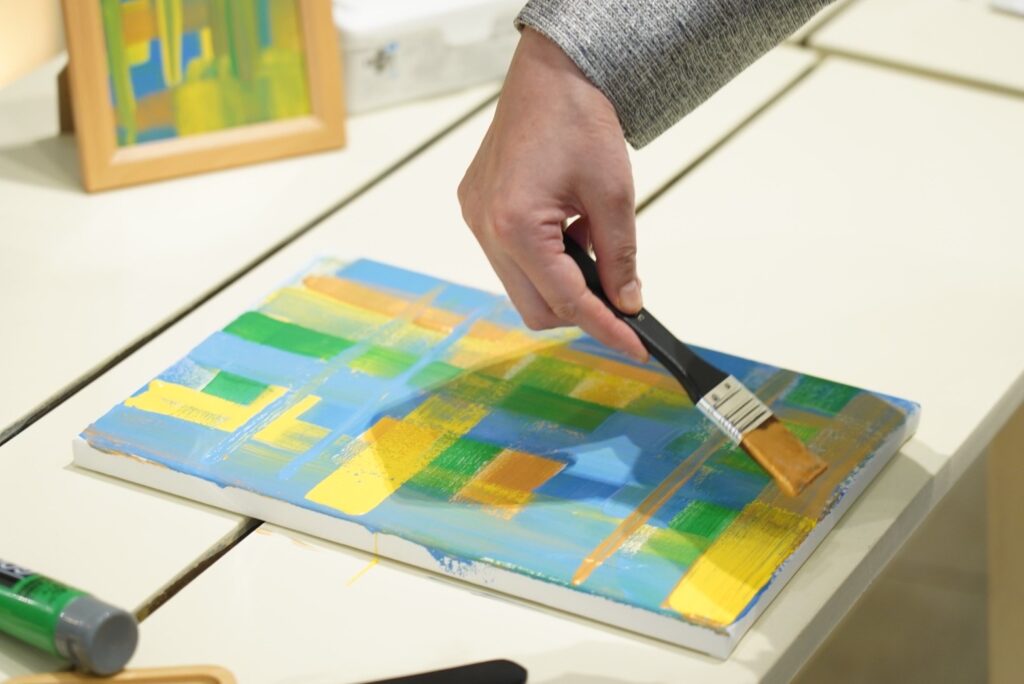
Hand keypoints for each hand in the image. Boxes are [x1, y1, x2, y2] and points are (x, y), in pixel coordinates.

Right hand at [458, 28, 647, 362]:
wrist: (551, 74)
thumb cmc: (579, 119)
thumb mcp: (614, 194)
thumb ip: (620, 257)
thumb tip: (626, 302)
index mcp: (516, 225)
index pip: (566, 301)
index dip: (606, 328)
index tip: (635, 346)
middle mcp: (485, 228)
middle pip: (535, 308)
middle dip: (580, 310)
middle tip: (618, 293)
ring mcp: (475, 219)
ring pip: (521, 287)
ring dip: (560, 283)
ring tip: (588, 244)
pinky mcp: (476, 208)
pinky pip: (509, 258)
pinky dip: (543, 260)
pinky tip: (565, 231)